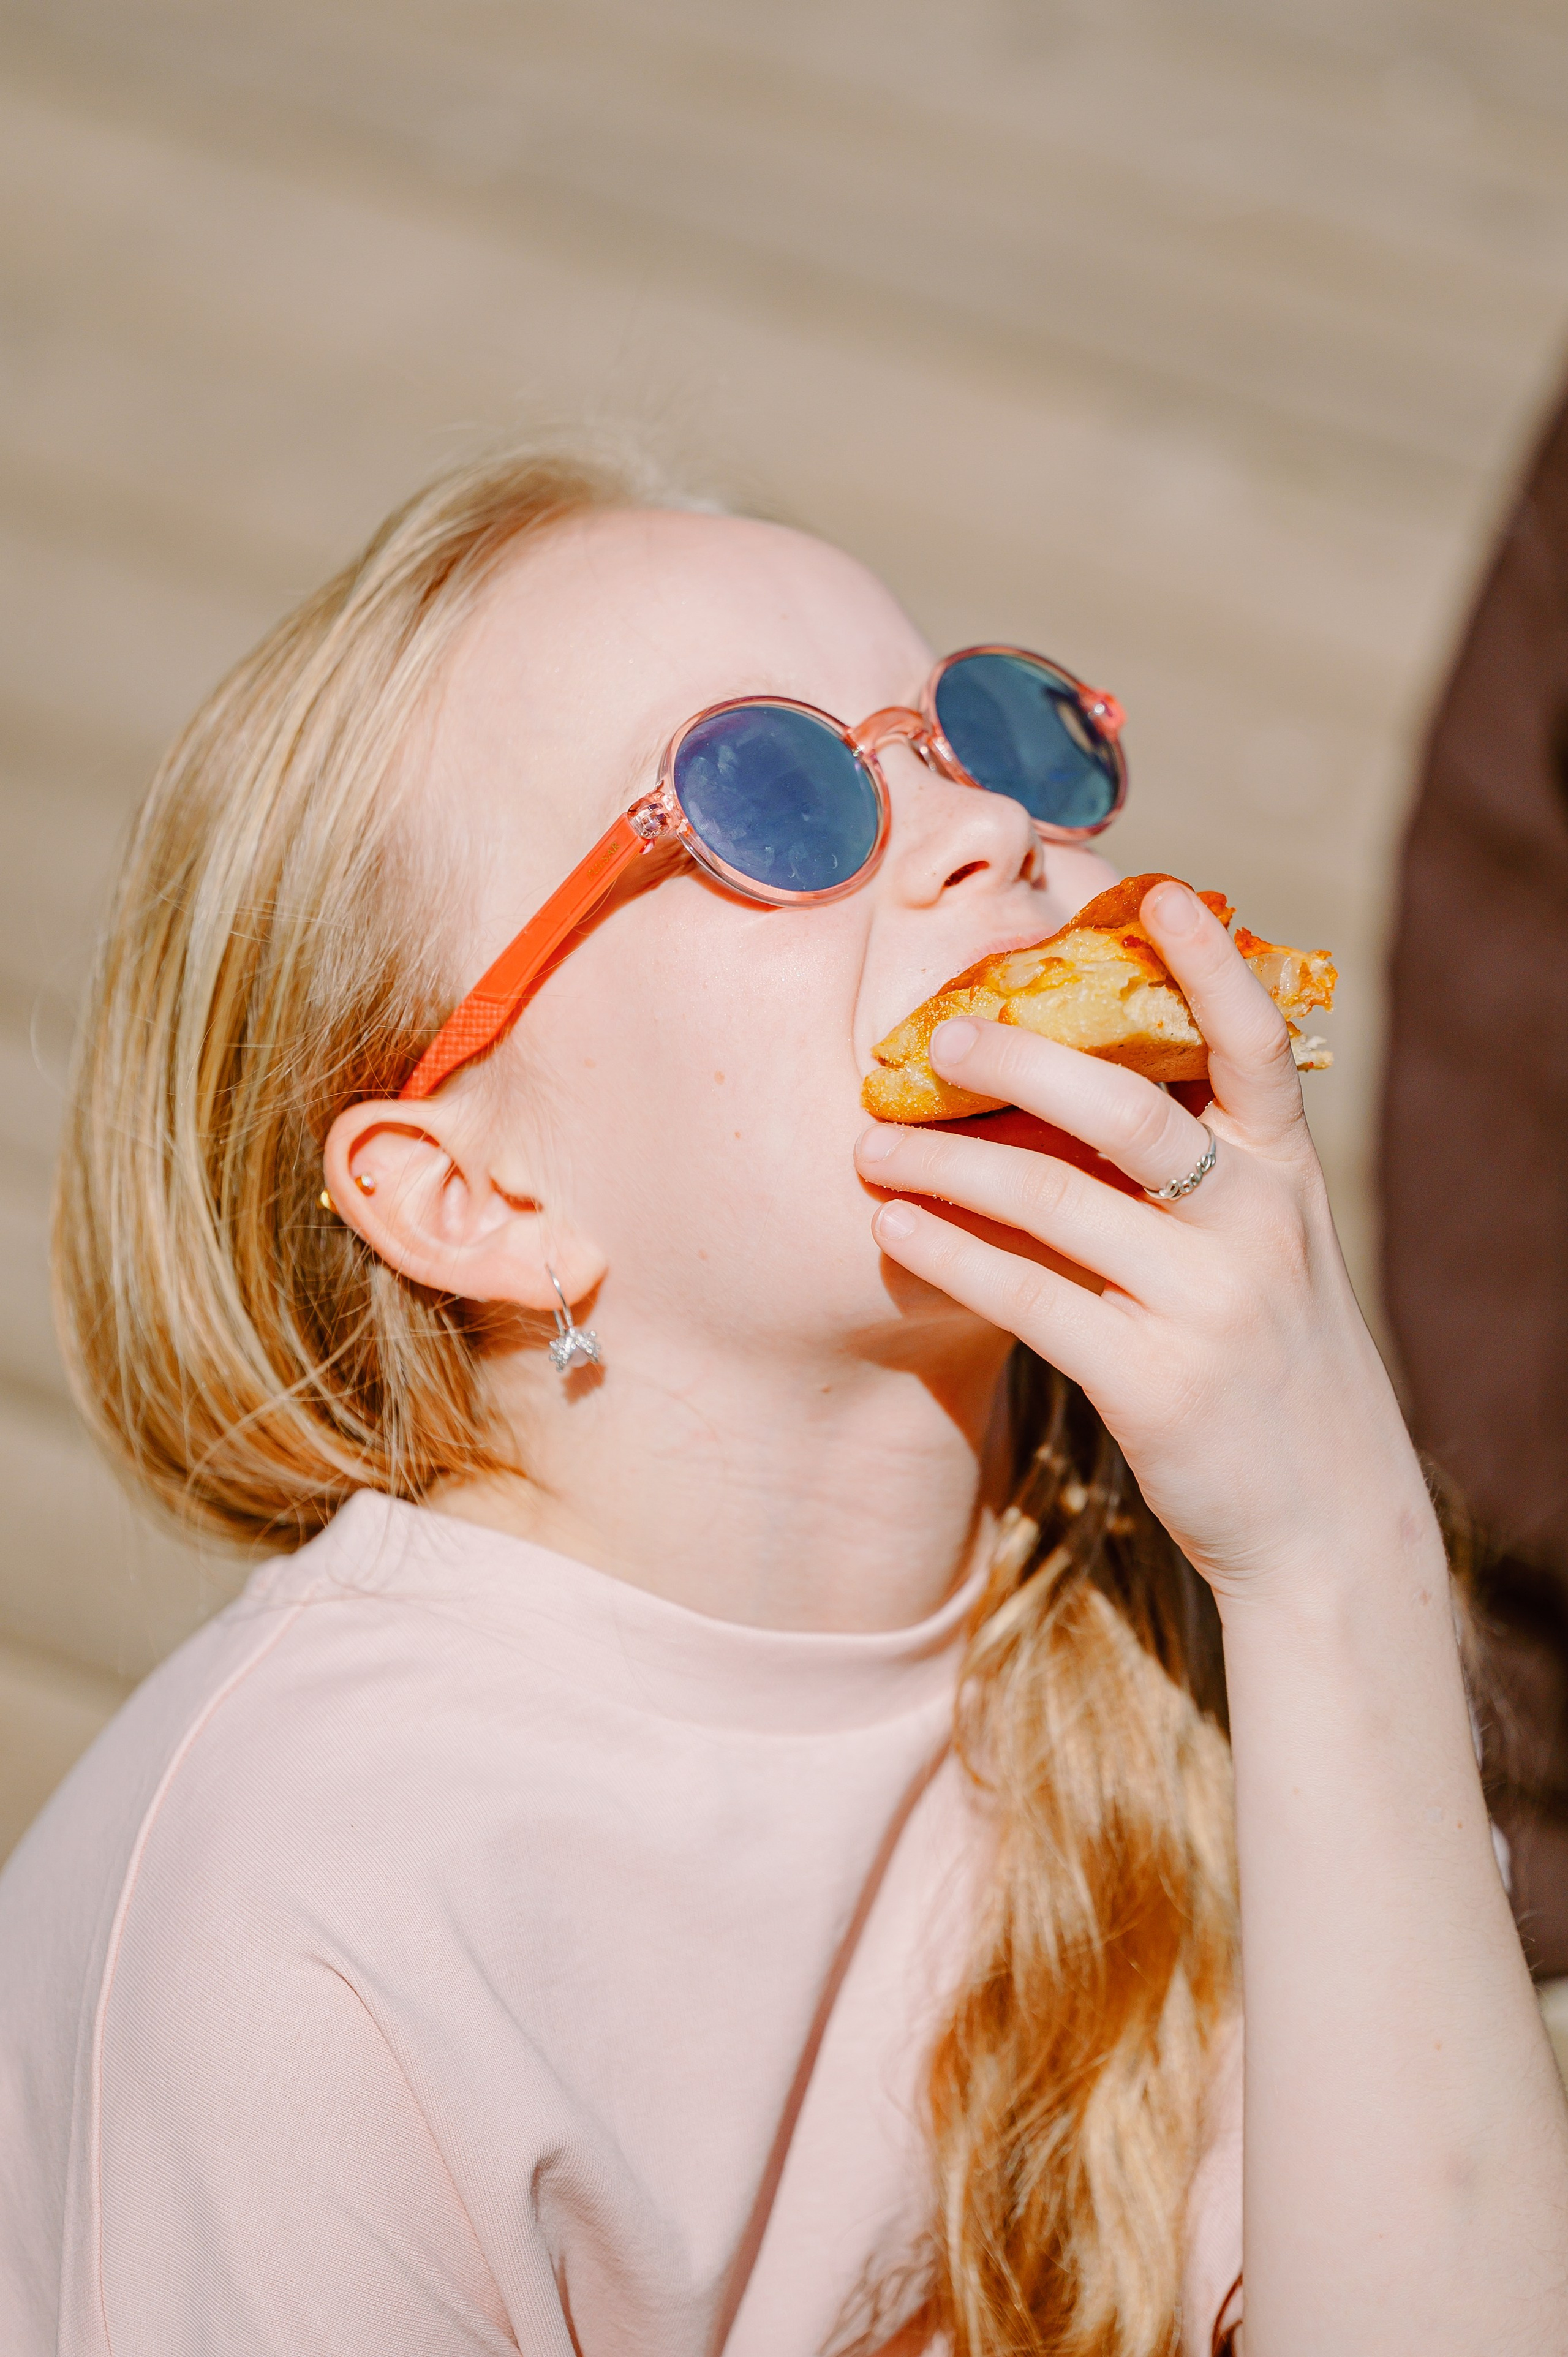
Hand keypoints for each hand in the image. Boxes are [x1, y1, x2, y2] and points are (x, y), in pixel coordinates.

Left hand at [854, 881, 1435, 1602]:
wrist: (1325, 1512)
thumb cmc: (1265, 1354)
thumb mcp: (1262, 1246)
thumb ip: (1191, 1170)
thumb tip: (1063, 1082)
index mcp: (1285, 1174)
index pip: (1256, 1046)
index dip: (1212, 965)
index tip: (1161, 890)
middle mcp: (1257, 1224)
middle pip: (1126, 1108)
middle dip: (1018, 1059)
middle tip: (932, 1037)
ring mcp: (1210, 1304)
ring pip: (1056, 1200)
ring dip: (948, 1163)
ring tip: (869, 1143)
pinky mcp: (1155, 1383)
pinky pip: (1029, 1296)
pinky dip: (951, 1253)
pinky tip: (895, 1226)